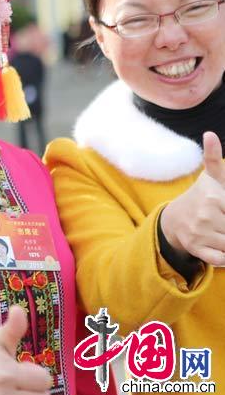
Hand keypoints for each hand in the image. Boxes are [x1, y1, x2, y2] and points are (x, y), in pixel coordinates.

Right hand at [160, 131, 224, 265]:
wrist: (175, 218)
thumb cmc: (203, 196)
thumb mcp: (213, 177)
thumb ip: (214, 157)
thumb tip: (210, 134)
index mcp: (214, 198)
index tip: (221, 208)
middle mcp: (206, 216)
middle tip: (220, 219)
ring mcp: (200, 234)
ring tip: (219, 230)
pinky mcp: (196, 249)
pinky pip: (222, 260)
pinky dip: (224, 257)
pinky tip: (217, 246)